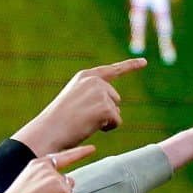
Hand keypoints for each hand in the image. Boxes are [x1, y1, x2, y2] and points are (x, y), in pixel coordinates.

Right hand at [0, 145, 93, 192]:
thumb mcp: (32, 187)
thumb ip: (49, 183)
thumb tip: (69, 186)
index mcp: (36, 164)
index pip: (61, 157)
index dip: (78, 153)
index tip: (92, 149)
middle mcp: (45, 166)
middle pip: (68, 180)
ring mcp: (52, 174)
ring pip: (70, 191)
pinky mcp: (58, 185)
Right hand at [15, 58, 144, 153]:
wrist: (49, 130)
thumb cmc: (59, 120)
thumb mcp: (75, 100)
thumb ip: (94, 96)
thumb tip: (116, 108)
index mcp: (85, 76)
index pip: (112, 70)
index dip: (130, 66)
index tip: (144, 62)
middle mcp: (95, 81)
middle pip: (115, 99)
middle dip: (105, 111)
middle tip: (83, 118)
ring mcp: (101, 93)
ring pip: (116, 111)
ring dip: (105, 120)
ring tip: (84, 122)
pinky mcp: (106, 107)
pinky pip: (117, 121)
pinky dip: (108, 128)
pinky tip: (91, 127)